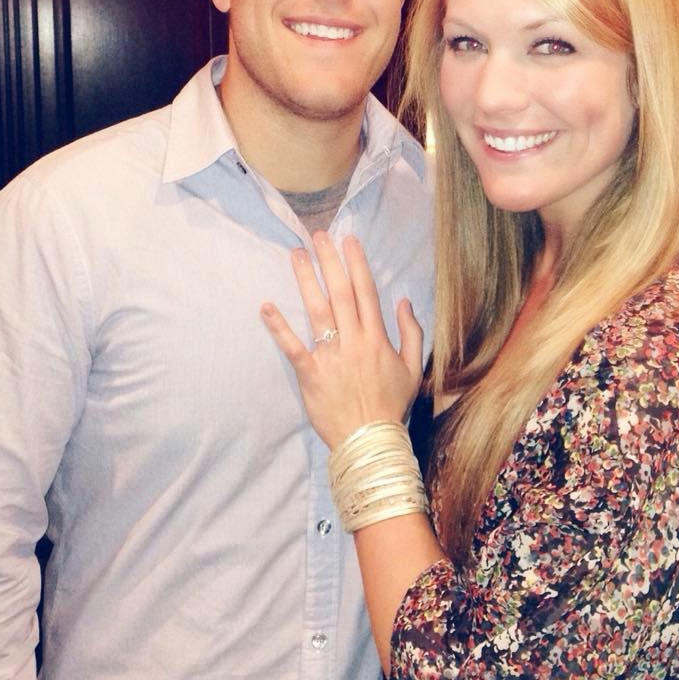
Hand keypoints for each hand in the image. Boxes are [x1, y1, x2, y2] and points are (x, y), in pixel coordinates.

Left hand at [261, 232, 423, 449]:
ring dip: (306, 280)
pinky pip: (292, 347)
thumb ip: (411, 333)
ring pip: (318, 311)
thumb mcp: (412, 369)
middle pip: (340, 293)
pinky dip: (279, 327)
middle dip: (329, 262)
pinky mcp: (310, 374)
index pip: (366, 292)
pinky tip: (266, 306)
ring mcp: (331, 357)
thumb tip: (404, 302)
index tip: (348, 241)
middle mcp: (354, 341)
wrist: (371, 443)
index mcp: (377, 339)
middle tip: (318, 236)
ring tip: (296, 255)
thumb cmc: (391, 407)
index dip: (356, 264)